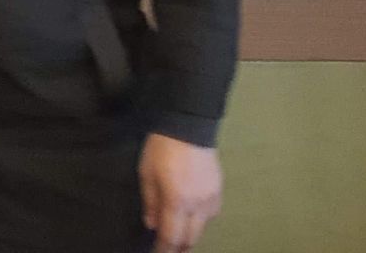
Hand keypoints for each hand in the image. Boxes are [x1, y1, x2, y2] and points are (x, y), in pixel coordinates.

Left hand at [140, 133, 220, 252]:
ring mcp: (211, 198)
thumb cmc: (162, 148)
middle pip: (191, 239)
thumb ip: (150, 202)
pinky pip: (211, 215)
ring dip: (190, 235)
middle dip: (179, 248)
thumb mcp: (147, 174)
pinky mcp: (219, 190)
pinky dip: (199, 221)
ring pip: (202, 228)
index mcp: (177, 201)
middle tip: (167, 249)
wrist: (189, 124)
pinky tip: (191, 216)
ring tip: (178, 234)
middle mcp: (198, 205)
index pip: (172, 237)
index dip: (164, 250)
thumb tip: (152, 225)